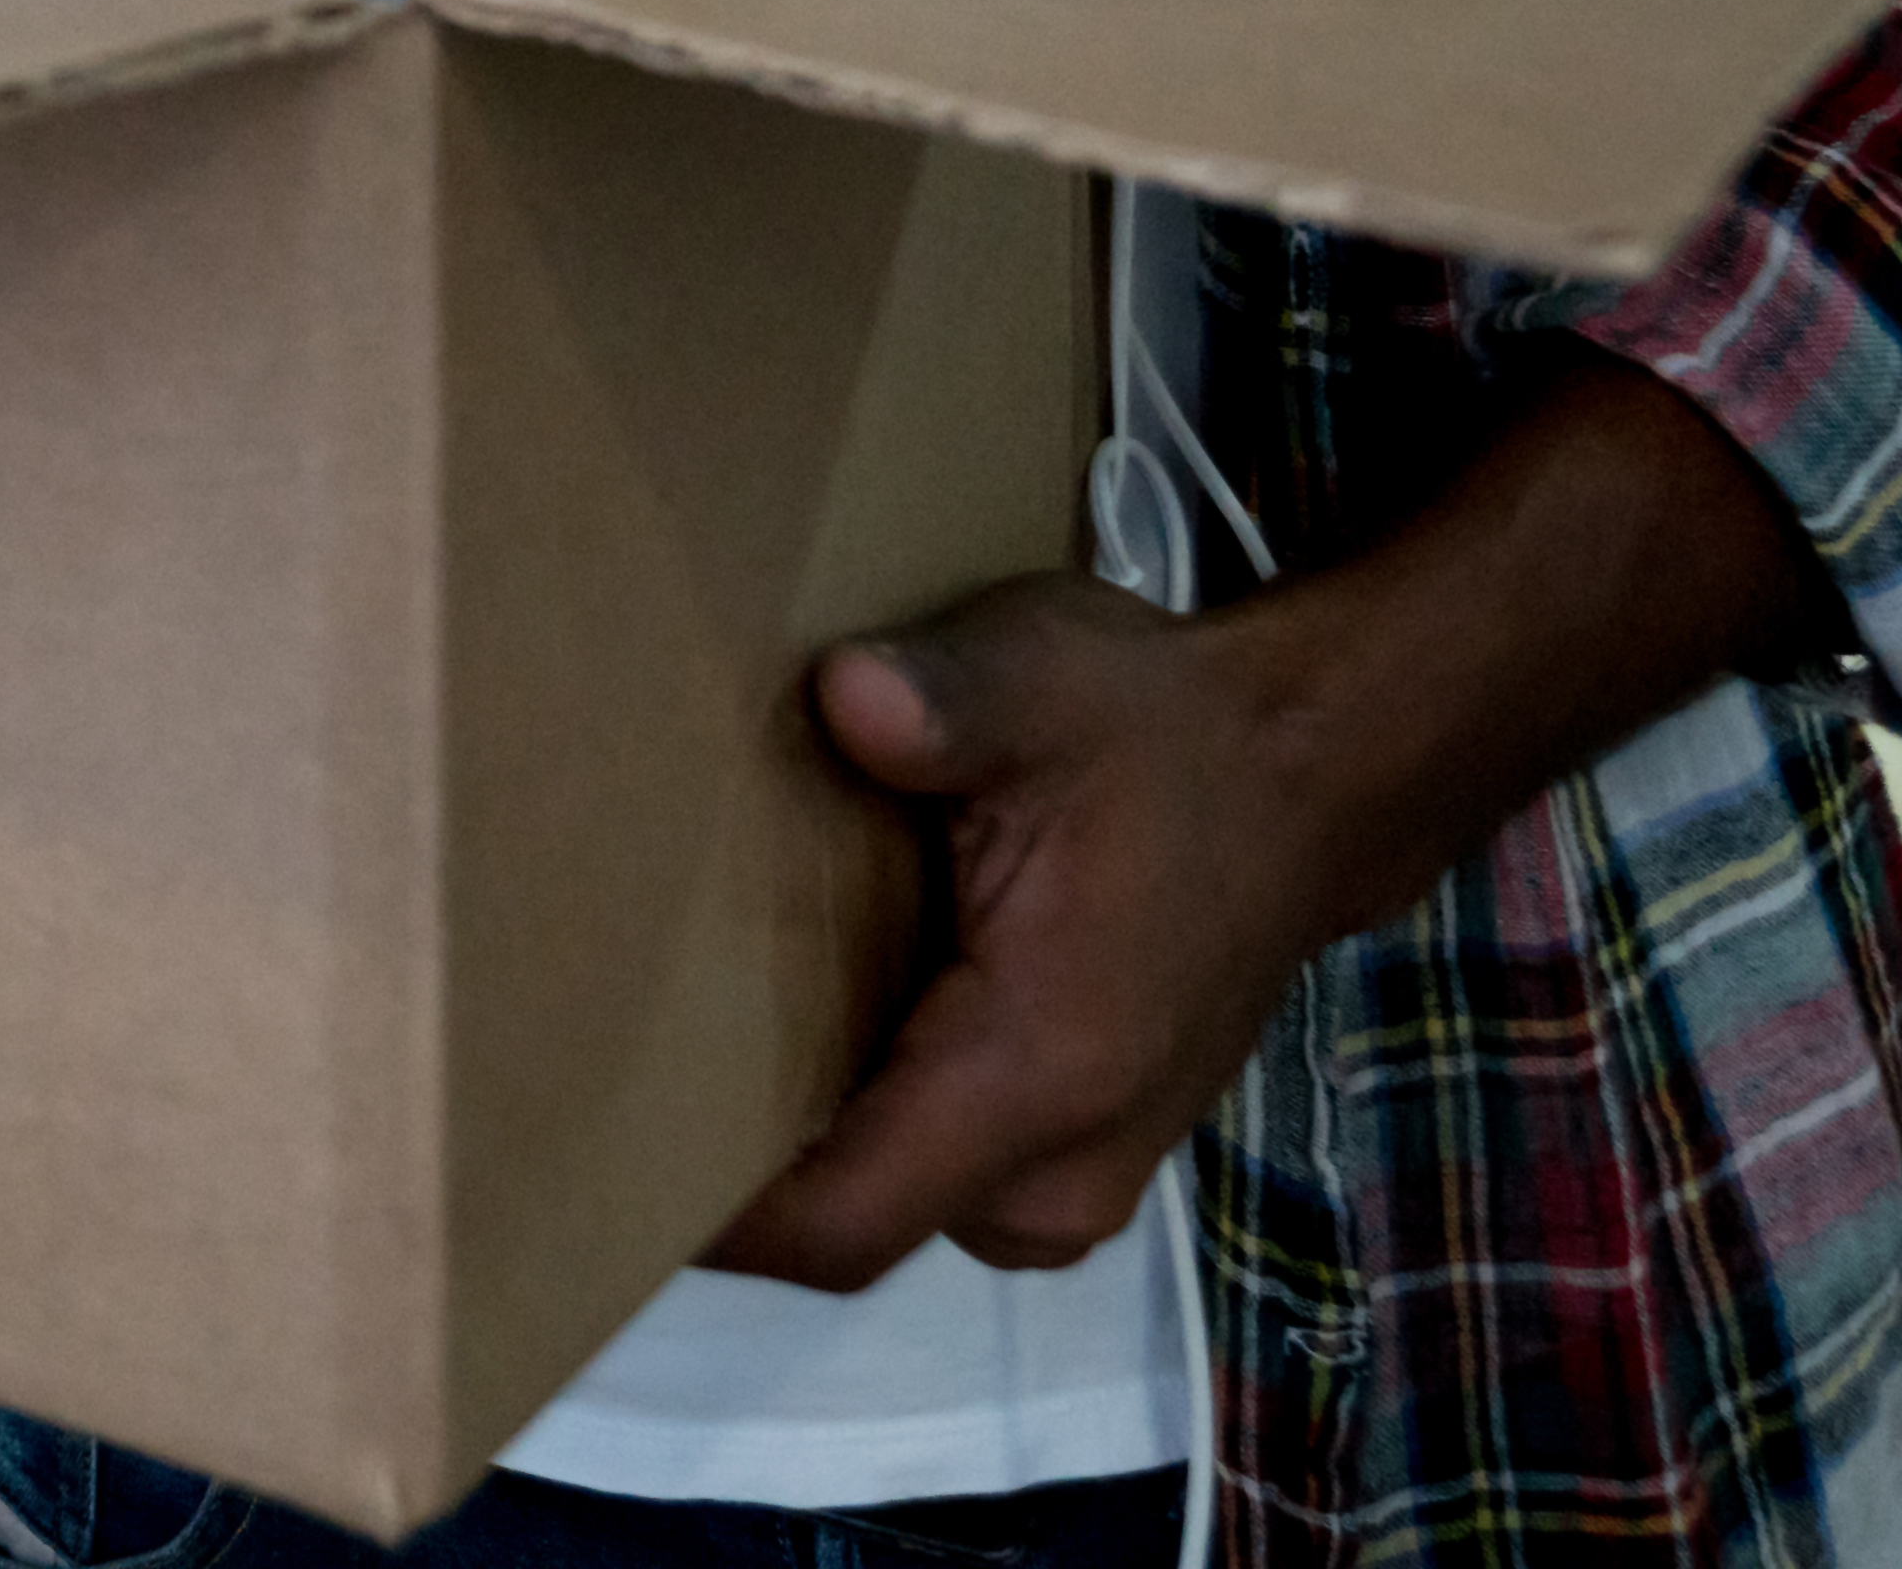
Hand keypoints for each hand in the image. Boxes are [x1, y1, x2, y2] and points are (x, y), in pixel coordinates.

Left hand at [711, 357, 1834, 1294]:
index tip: (595, 1144)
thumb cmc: (1160, 732)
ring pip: (891, 1201)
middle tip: (615, 1049)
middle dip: (737, 1160)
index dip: (712, 1216)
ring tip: (697, 1018)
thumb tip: (848, 698)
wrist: (1305, 778)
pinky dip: (869, 1115)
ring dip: (808, 1133)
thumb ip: (944, 698)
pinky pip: (936, 1171)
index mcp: (1036, 1076)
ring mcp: (1077, 1181)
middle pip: (848, 1223)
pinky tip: (808, 1011)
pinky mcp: (1078, 1153)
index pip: (841, 1223)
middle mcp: (1057, 1172)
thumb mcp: (1045, 676)